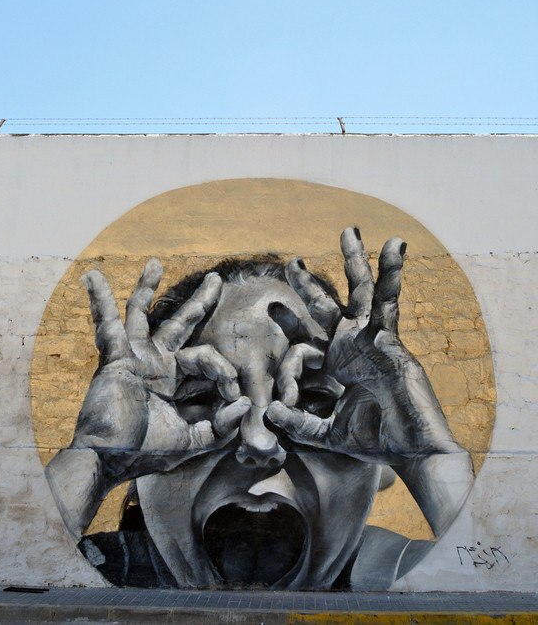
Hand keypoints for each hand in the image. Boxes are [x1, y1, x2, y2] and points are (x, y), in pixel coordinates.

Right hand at [72, 258, 249, 486]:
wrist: (111, 461)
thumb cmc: (148, 453)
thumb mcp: (193, 440)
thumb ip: (221, 426)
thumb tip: (245, 403)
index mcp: (178, 381)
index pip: (208, 359)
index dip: (225, 371)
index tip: (234, 393)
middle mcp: (158, 364)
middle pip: (183, 323)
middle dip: (201, 301)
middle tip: (217, 278)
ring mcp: (137, 357)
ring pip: (143, 314)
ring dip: (147, 288)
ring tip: (155, 262)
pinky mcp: (116, 357)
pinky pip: (107, 323)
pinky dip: (98, 299)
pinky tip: (92, 276)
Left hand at [268, 229, 460, 464]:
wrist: (412, 452)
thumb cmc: (376, 442)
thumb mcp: (326, 432)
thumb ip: (299, 422)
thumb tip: (270, 409)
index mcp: (338, 365)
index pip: (308, 337)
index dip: (291, 323)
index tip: (271, 307)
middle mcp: (353, 346)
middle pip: (329, 305)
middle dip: (310, 284)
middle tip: (291, 261)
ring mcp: (373, 339)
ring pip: (361, 292)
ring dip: (355, 261)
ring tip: (348, 231)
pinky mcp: (392, 338)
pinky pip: (389, 301)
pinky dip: (392, 273)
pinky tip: (395, 246)